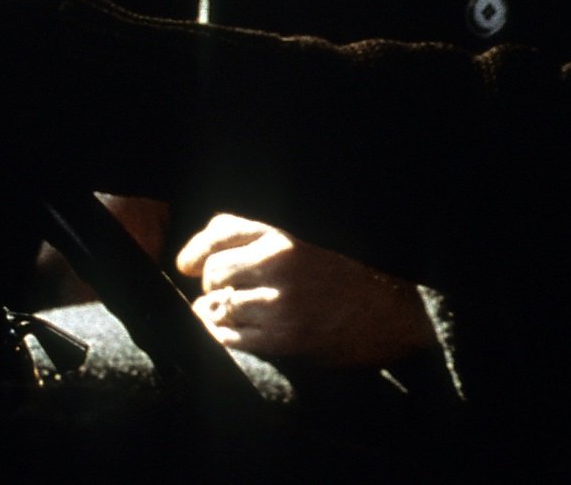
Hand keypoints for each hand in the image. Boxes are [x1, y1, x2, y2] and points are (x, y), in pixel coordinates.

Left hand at [174, 214, 434, 366]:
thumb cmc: (341, 279)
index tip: (185, 265)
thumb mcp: (303, 246)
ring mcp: (280, 303)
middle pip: (213, 272)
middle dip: (212, 286)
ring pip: (219, 308)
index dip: (195, 250)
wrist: (384, 315)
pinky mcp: (282, 338)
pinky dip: (228, 337)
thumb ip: (257, 238)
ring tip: (240, 315)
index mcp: (284, 239)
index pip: (221, 232)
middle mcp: (279, 265)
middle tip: (226, 294)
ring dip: (220, 314)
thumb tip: (204, 244)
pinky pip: (230, 338)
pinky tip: (243, 332)